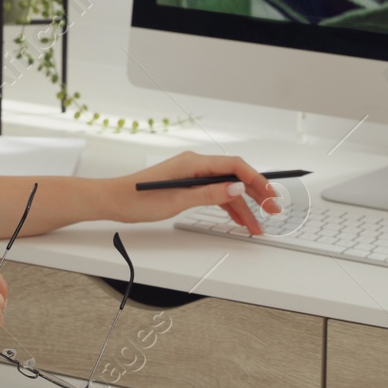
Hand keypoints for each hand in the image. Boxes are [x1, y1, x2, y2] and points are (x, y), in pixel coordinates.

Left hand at [109, 152, 283, 235]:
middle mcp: (196, 165)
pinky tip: (239, 219)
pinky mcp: (189, 185)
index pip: (234, 166)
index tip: (270, 194)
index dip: (256, 179)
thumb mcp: (177, 199)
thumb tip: (236, 187)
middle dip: (255, 194)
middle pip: (234, 176)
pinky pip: (216, 193)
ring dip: (243, 206)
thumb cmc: (138, 198)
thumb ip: (209, 194)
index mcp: (194, 162)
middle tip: (272, 210)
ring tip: (257, 225)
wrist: (115, 200)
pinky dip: (228, 206)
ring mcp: (193, 175)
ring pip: (227, 188)